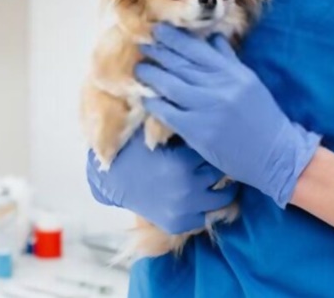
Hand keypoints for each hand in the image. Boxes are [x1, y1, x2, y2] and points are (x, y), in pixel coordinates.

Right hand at [86, 129, 237, 233]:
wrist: (110, 178)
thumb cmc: (134, 148)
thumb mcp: (158, 131)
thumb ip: (183, 124)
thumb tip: (210, 109)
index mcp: (183, 162)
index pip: (216, 150)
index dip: (215, 143)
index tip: (217, 139)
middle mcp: (188, 188)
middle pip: (221, 173)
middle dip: (219, 163)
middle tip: (217, 157)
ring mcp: (184, 210)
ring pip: (222, 198)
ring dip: (220, 187)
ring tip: (215, 178)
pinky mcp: (178, 225)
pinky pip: (205, 217)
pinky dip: (204, 206)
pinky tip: (199, 195)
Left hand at [136, 23, 320, 207]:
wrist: (274, 153)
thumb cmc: (263, 116)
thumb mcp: (250, 81)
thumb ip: (229, 60)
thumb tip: (213, 38)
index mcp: (233, 72)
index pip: (197, 49)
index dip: (175, 38)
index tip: (159, 30)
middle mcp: (219, 86)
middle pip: (181, 64)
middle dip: (158, 52)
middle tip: (143, 44)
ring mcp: (207, 108)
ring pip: (171, 85)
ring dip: (151, 75)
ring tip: (139, 68)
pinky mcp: (198, 131)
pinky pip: (169, 113)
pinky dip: (154, 104)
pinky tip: (145, 98)